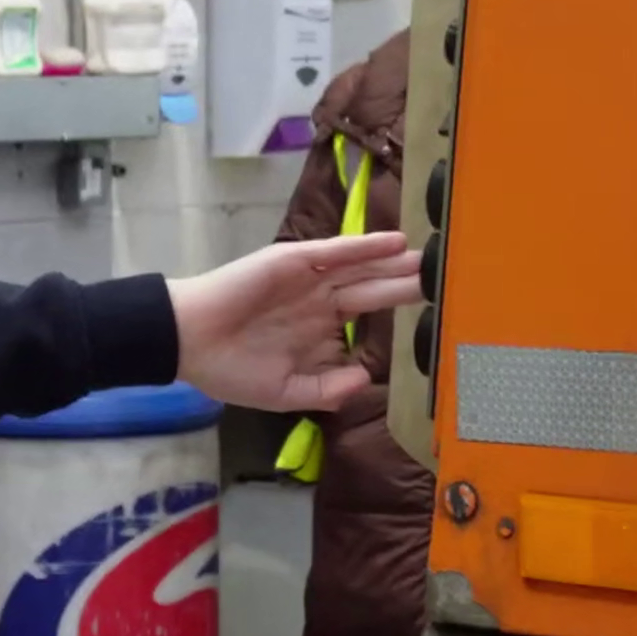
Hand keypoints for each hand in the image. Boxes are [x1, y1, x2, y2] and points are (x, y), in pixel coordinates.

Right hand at [167, 231, 422, 412]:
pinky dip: (365, 246)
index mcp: (317, 334)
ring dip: (395, 262)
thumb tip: (367, 378)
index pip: (367, 324)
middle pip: (372, 291)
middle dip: (407, 285)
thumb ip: (327, 388)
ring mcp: (307, 281)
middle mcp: (317, 304)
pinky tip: (395, 242)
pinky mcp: (292, 261)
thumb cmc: (228, 370)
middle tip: (448, 277)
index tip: (437, 320)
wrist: (188, 343)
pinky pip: (335, 252)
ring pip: (361, 269)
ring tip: (432, 256)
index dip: (398, 321)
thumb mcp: (283, 392)